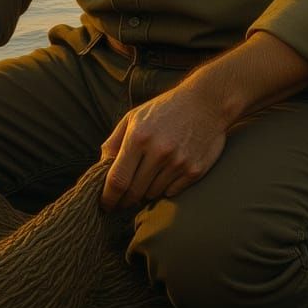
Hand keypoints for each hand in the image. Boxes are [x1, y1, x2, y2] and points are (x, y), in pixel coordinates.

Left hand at [100, 74, 227, 210]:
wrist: (207, 103)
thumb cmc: (165, 109)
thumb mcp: (134, 117)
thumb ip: (114, 141)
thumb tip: (101, 167)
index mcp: (139, 137)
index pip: (117, 179)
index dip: (108, 197)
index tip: (105, 205)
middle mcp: (158, 152)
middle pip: (134, 192)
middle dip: (124, 200)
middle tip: (122, 199)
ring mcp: (178, 163)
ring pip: (152, 194)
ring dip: (145, 192)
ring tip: (147, 177)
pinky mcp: (194, 171)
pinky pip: (171, 192)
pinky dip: (164, 188)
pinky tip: (166, 174)